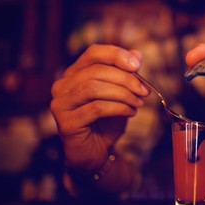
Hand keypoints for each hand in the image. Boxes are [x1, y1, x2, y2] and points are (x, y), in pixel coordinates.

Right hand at [50, 44, 149, 171]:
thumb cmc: (106, 121)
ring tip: (138, 103)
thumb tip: (137, 54)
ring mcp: (60, 104)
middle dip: (125, 79)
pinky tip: (130, 112)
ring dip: (122, 94)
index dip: (116, 55)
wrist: (96, 152)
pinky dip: (118, 108)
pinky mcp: (66, 123)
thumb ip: (126, 74)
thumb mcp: (120, 94)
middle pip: (96, 71)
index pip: (93, 53)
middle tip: (144, 91)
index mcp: (74, 73)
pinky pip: (96, 108)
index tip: (137, 65)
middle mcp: (62, 86)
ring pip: (94, 88)